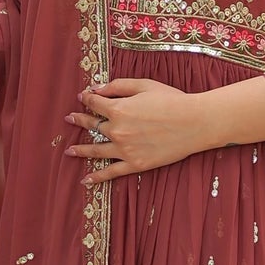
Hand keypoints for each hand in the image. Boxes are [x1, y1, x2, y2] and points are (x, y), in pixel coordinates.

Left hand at [67, 76, 212, 182]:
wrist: (195, 123)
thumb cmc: (172, 100)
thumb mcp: (144, 85)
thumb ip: (118, 85)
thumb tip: (96, 89)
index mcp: (118, 108)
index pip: (95, 103)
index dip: (87, 98)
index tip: (83, 97)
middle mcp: (117, 130)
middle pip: (92, 126)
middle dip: (79, 120)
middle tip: (70, 118)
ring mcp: (125, 150)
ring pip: (96, 151)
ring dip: (80, 150)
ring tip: (69, 151)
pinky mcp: (135, 164)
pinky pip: (111, 172)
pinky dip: (97, 177)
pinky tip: (86, 179)